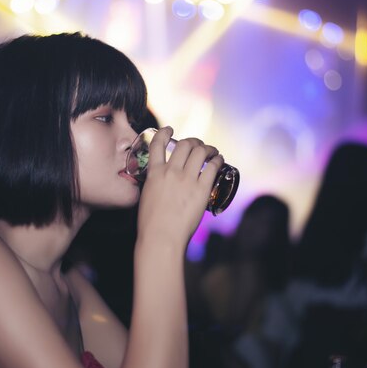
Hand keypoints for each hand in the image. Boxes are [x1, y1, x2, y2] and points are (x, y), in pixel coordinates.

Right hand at [136, 126, 223, 249]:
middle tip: (198, 146)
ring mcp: (186, 180)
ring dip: (208, 148)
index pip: (158, 144)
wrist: (161, 238)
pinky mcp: (201, 190)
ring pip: (200, 151)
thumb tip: (162, 183)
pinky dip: (217, 160)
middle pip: (185, 145)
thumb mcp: (147, 196)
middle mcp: (171, 172)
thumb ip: (155, 185)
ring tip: (212, 151)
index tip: (170, 130)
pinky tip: (219, 160)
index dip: (165, 133)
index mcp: (154, 174)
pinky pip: (212, 167)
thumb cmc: (151, 224)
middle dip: (193, 141)